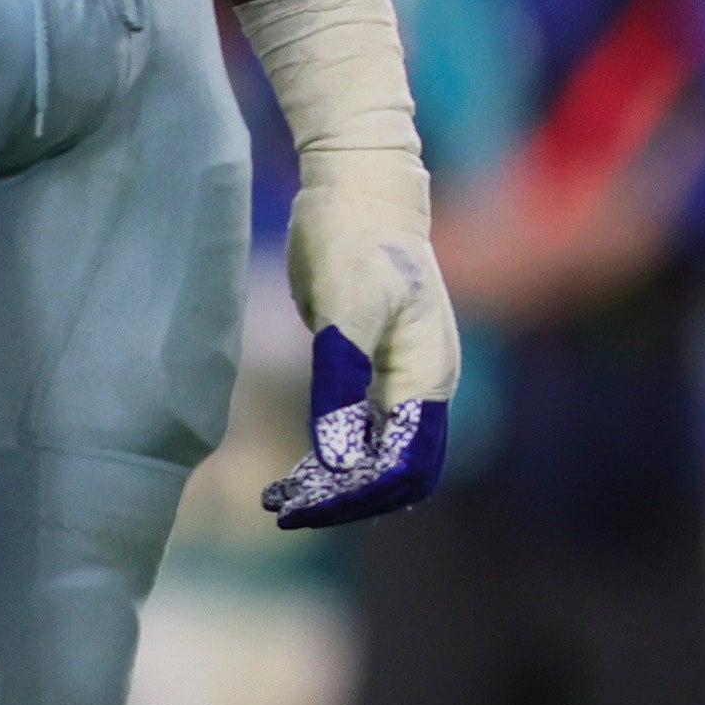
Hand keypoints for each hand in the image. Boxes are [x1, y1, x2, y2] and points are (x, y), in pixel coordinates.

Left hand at [265, 123, 459, 530]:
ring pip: (381, 460)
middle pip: (401, 473)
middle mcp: (425, 388)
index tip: (305, 504)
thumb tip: (339, 460)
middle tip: (284, 510)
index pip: (408, 463)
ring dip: (334, 486)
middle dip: (346, 500)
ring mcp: (403, 383)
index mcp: (429, 376)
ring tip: (276, 498)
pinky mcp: (377, 373)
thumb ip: (344, 384)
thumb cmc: (356, 243)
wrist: (361, 194)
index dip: (360, 493)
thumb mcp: (345, 310)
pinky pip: (362, 436)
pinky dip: (329, 461)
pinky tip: (289, 472)